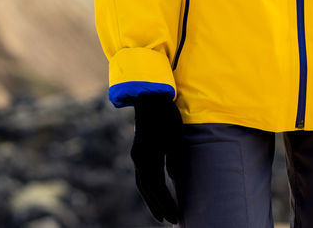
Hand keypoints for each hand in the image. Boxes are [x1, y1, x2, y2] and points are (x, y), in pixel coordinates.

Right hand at [130, 93, 182, 223]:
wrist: (150, 97)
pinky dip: (148, 189)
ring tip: (160, 214)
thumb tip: (174, 179)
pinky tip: (155, 193)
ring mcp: (137, 155)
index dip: (165, 203)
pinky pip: (141, 176)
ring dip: (151, 200)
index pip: (156, 187)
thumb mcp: (175, 136)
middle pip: (147, 190)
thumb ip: (174, 159)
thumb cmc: (166, 116)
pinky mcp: (139, 151)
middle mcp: (138, 158)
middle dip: (158, 206)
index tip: (175, 217)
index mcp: (147, 156)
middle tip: (170, 220)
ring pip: (142, 184)